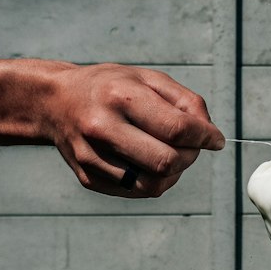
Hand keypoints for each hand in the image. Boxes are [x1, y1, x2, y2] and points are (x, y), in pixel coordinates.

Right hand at [41, 63, 224, 197]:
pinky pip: (136, 191)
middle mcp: (102, 128)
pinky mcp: (88, 178)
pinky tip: (150, 161)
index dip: (206, 137)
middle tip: (193, 146)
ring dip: (175, 173)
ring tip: (172, 153)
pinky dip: (154, 180)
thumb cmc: (109, 87)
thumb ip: (185, 101)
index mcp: (121, 96)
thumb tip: (211, 135)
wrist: (54, 101)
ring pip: (154, 184)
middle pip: (167, 161)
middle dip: (191, 156)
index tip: (216, 139)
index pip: (177, 128)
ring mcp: (92, 157)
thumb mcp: (147, 78)